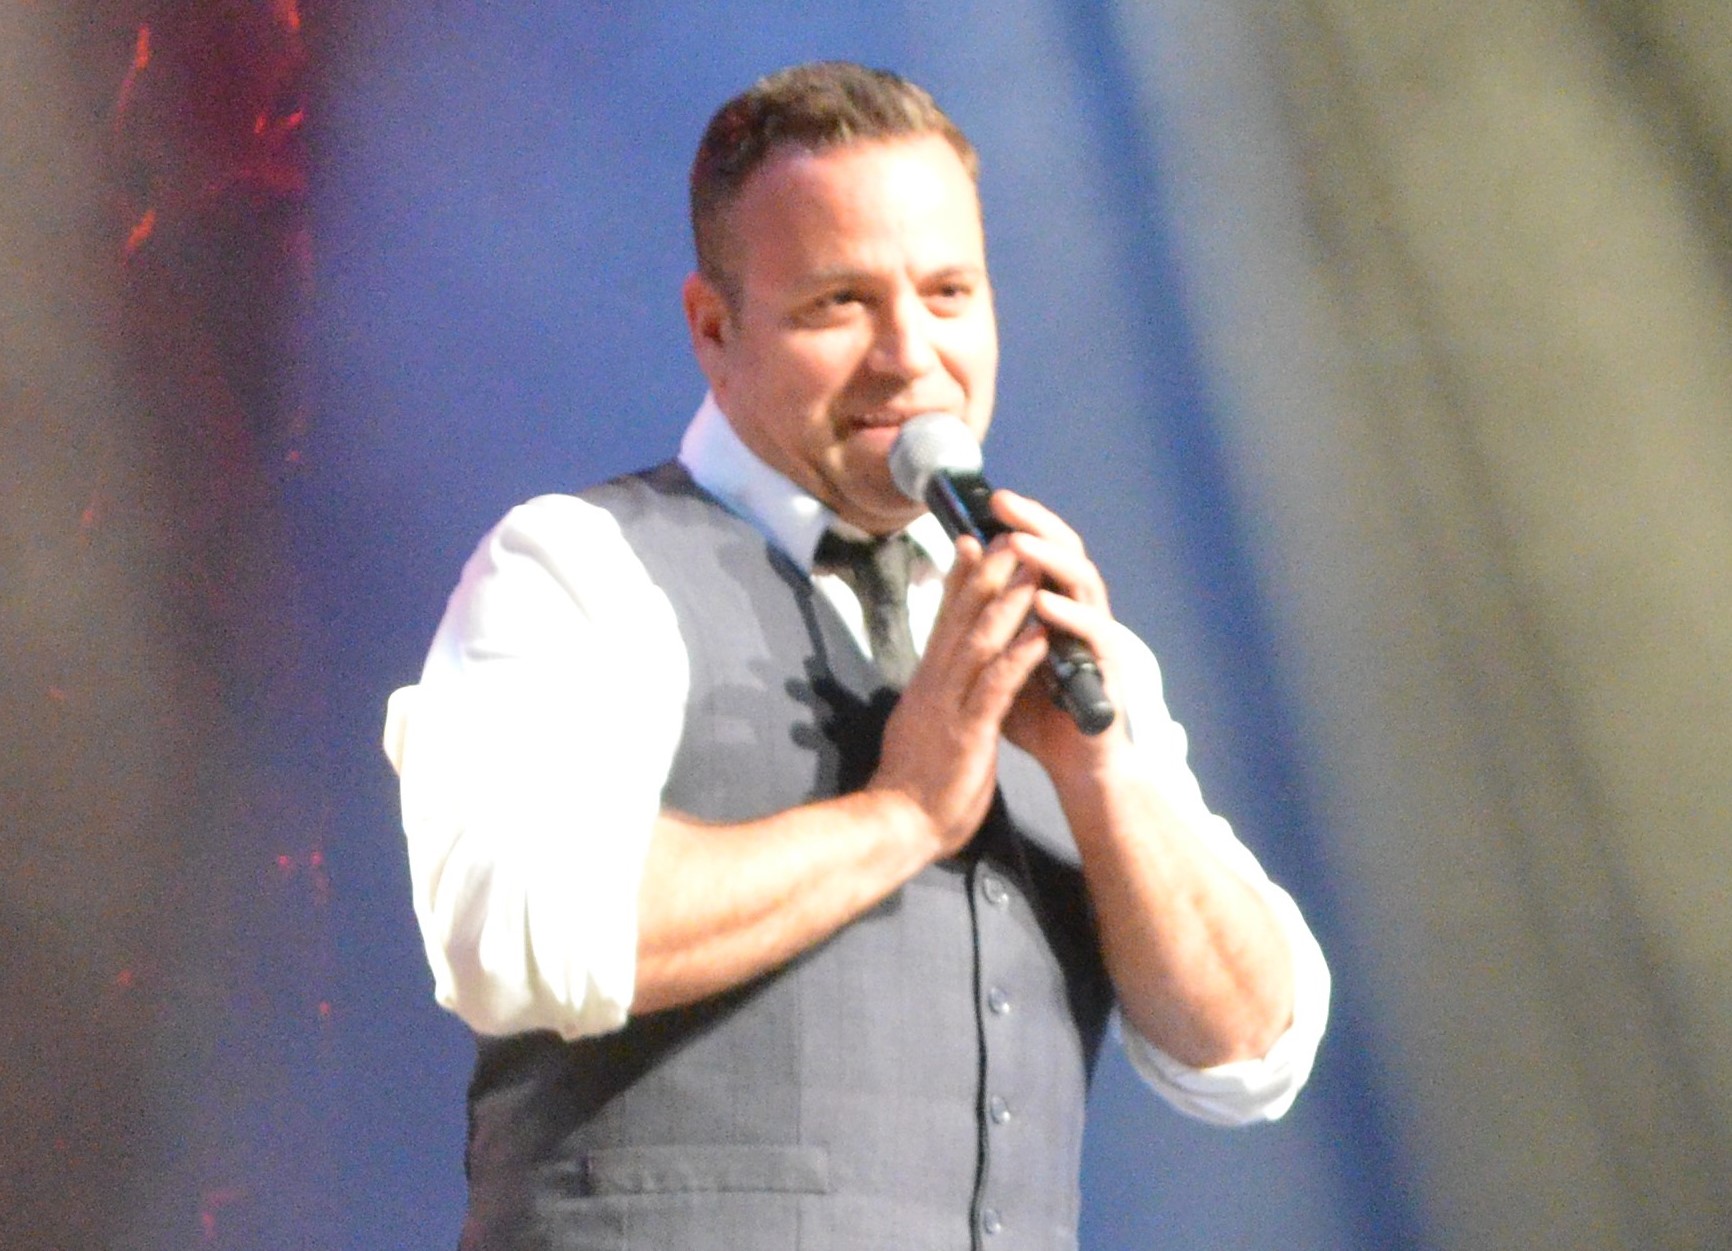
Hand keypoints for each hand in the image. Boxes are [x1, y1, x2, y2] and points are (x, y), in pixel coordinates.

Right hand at [865, 530, 1049, 856]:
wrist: (896, 825)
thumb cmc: (915, 782)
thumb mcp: (923, 725)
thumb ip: (934, 695)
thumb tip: (938, 677)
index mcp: (928, 683)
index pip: (944, 620)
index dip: (961, 579)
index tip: (976, 542)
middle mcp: (935, 684)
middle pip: (961, 618)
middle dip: (988, 574)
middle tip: (1010, 534)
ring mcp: (950, 706)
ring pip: (979, 642)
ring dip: (1008, 603)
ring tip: (1031, 568)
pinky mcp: (967, 732)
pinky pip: (996, 687)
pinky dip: (1019, 657)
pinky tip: (1040, 635)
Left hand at [989, 490, 1132, 771]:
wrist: (1074, 767)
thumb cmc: (1038, 715)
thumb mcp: (998, 661)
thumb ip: (985, 621)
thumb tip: (958, 576)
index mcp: (1055, 608)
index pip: (1039, 553)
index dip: (1016, 524)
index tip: (986, 500)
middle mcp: (1081, 613)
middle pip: (1064, 553)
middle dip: (1034, 524)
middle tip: (1002, 501)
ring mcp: (1099, 637)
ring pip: (1084, 583)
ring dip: (1051, 560)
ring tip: (1019, 541)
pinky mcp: (1109, 669)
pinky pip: (1095, 634)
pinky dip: (1069, 616)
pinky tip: (1045, 602)